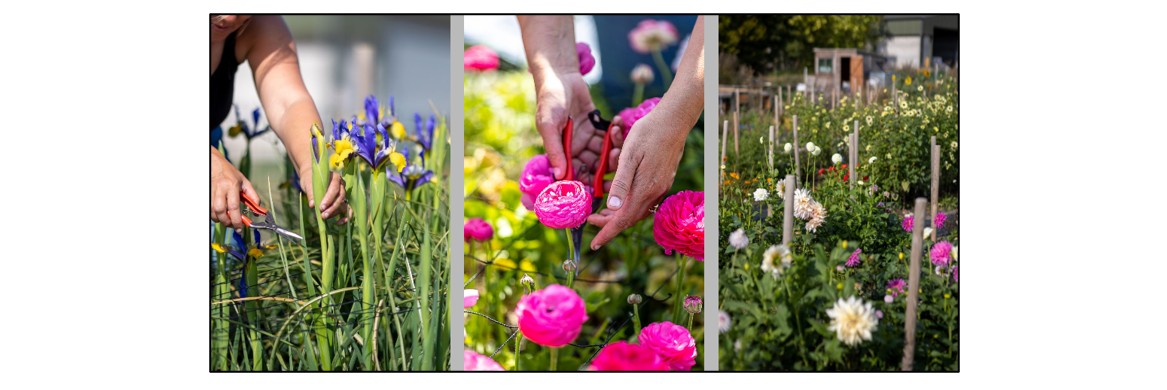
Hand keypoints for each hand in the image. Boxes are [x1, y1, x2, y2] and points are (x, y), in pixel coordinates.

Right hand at [211, 147, 259, 230]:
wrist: (214, 164)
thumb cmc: (230, 173)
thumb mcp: (245, 182)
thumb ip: (253, 196)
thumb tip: (258, 210)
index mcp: (232, 186)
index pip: (234, 207)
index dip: (237, 220)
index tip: (240, 228)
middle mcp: (220, 189)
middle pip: (221, 211)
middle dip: (227, 222)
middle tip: (233, 225)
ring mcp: (211, 192)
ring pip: (213, 212)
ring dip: (220, 220)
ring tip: (227, 220)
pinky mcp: (206, 194)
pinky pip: (208, 209)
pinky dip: (214, 215)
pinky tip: (220, 214)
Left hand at [298, 167, 349, 223]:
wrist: (311, 178)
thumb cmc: (310, 179)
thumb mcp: (308, 184)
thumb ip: (311, 194)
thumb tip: (312, 205)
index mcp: (335, 177)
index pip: (335, 188)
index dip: (329, 199)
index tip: (321, 207)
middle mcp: (341, 185)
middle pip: (340, 198)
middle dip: (332, 208)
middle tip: (323, 216)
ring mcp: (343, 193)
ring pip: (343, 204)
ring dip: (334, 213)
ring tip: (323, 218)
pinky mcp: (342, 201)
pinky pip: (347, 210)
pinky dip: (344, 217)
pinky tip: (338, 223)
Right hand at [533, 71, 621, 182]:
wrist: (560, 75)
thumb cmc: (550, 100)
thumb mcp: (548, 125)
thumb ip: (554, 150)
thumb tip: (559, 175)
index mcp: (562, 151)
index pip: (577, 173)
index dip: (591, 180)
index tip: (605, 183)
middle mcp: (575, 147)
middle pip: (595, 164)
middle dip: (607, 162)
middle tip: (618, 154)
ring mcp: (586, 136)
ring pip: (604, 150)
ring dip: (613, 144)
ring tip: (617, 132)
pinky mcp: (596, 124)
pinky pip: (608, 134)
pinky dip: (615, 130)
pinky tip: (617, 121)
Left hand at [586, 112, 687, 249]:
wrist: (673, 121)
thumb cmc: (648, 134)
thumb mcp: (629, 156)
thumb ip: (621, 184)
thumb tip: (613, 208)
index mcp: (644, 189)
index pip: (623, 220)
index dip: (607, 233)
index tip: (594, 243)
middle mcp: (655, 192)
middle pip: (630, 217)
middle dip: (610, 222)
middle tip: (593, 219)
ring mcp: (661, 187)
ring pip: (637, 209)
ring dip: (619, 211)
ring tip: (603, 208)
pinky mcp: (663, 180)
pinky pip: (643, 198)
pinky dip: (629, 201)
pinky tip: (620, 192)